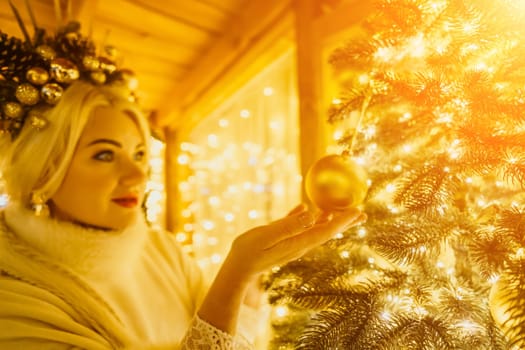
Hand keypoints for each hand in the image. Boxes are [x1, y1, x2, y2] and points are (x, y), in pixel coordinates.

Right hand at [224, 204, 366, 280]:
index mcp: (298, 243)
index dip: (343, 221)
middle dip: (344, 222)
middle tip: (362, 212)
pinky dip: (307, 217)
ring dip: (329, 219)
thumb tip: (310, 213)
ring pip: (315, 229)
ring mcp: (291, 244)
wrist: (237, 270)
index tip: (357, 211)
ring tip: (341, 210)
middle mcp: (299, 245)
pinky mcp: (282, 241)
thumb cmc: (248, 252)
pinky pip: (299, 227)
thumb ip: (288, 225)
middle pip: (327, 231)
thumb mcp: (266, 235)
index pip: (326, 231)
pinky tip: (307, 208)